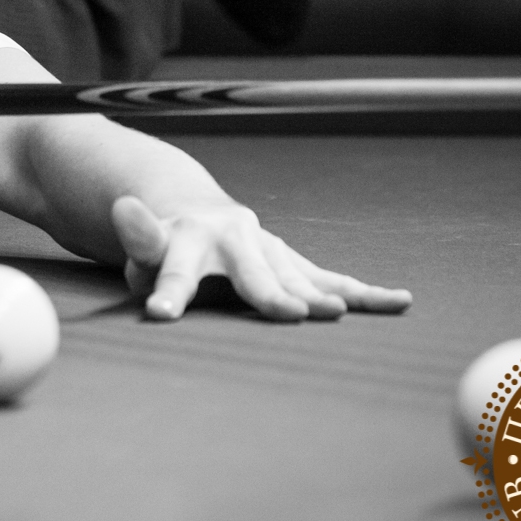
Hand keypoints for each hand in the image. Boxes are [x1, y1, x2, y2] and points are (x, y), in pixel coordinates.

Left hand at [110, 194, 413, 322]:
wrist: (198, 215)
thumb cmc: (162, 245)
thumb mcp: (142, 246)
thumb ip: (138, 237)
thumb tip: (122, 207)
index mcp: (189, 240)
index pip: (174, 271)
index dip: (168, 292)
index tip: (160, 313)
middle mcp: (236, 241)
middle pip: (253, 273)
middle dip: (270, 293)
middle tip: (289, 313)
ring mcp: (269, 251)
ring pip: (297, 276)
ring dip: (321, 295)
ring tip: (338, 312)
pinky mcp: (293, 263)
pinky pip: (329, 280)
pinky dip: (364, 292)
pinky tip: (398, 300)